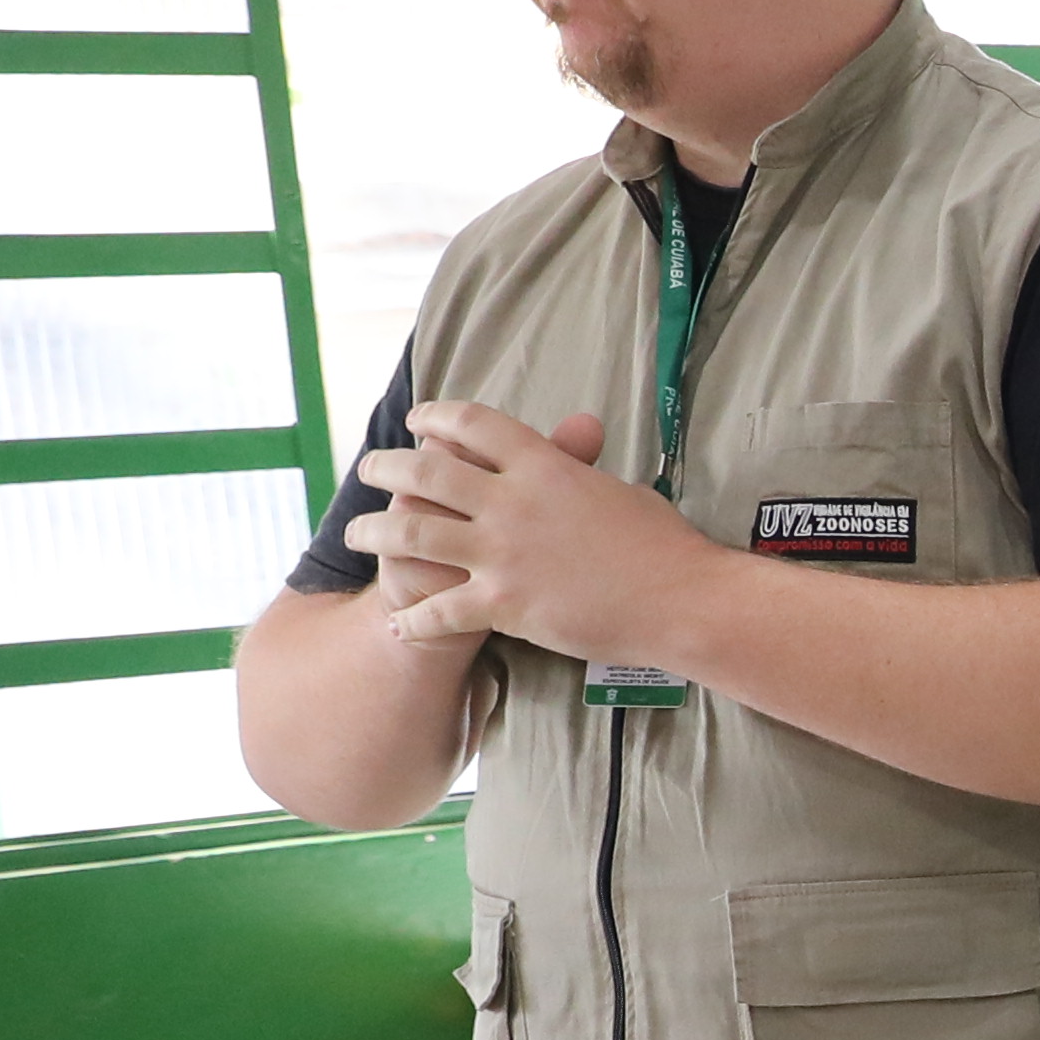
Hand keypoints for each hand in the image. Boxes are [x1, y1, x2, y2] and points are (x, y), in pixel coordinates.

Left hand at [357, 403, 706, 665]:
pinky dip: (413, 617)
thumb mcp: (620, 490)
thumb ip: (580, 469)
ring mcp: (503, 554)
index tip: (419, 422)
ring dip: (375, 531)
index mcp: (544, 466)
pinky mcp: (503, 604)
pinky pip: (439, 610)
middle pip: (425, 470)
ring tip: (358, 533)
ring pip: (411, 533)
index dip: (437, 418)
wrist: (681, 601)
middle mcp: (513, 502)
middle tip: (369, 468)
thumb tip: (576, 445)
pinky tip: (398, 621)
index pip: (473, 425)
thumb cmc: (665, 546)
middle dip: (386, 466)